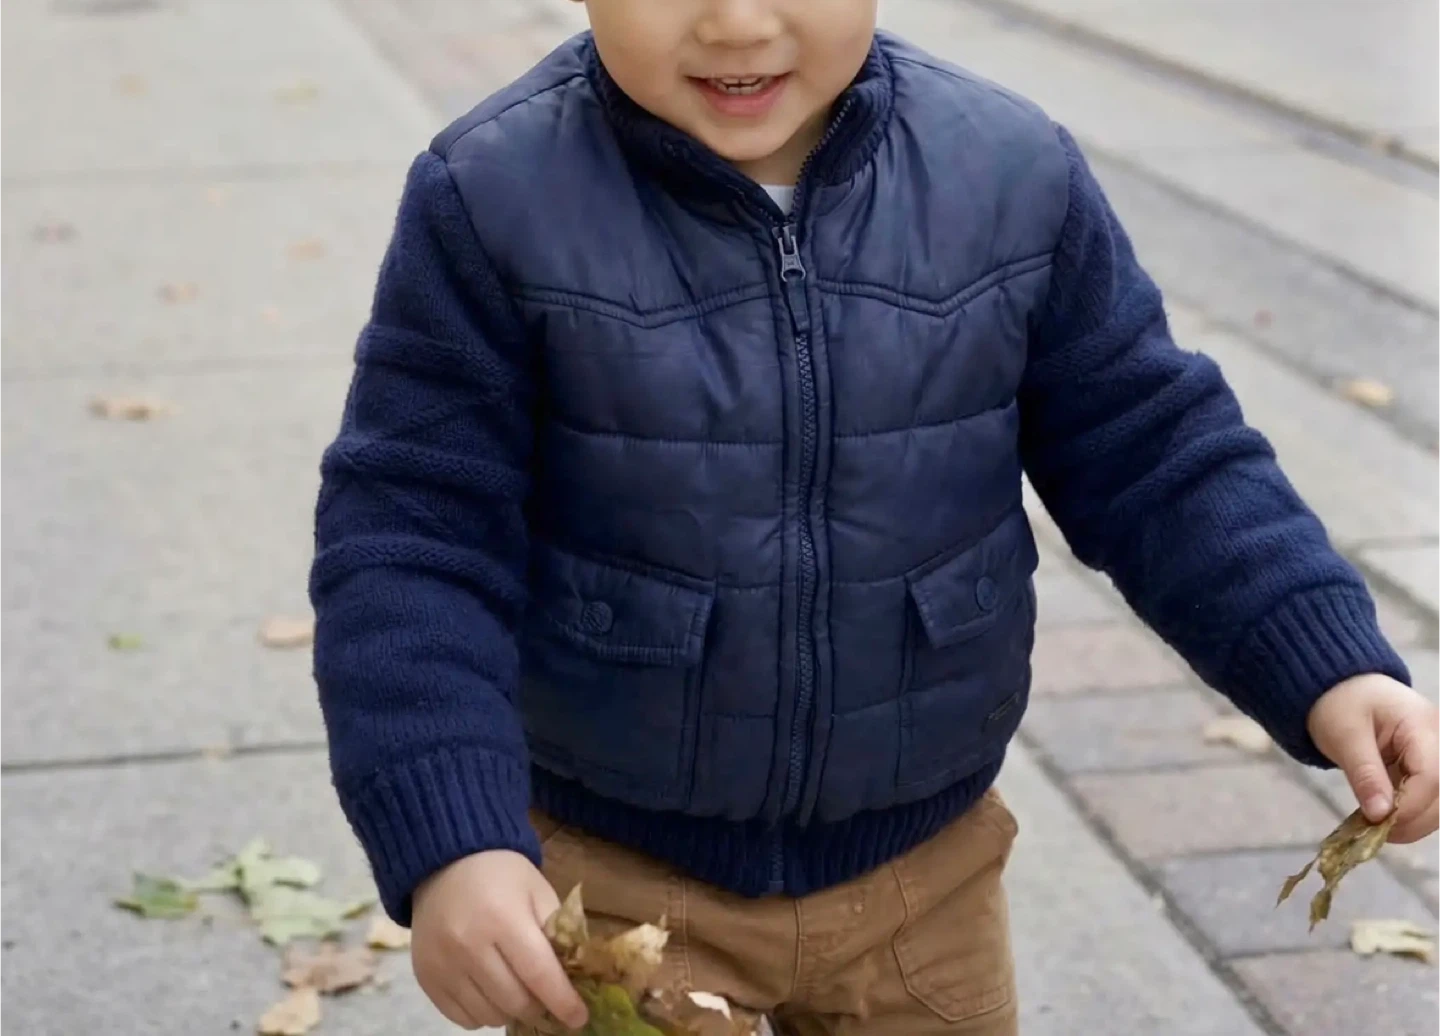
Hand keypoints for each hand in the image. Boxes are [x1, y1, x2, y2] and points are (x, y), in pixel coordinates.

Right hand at [411, 849, 587, 1031]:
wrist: (444, 863)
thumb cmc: (501, 875)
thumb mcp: (537, 891)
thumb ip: (556, 932)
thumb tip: (572, 979)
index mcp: (503, 918)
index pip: (538, 973)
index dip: (562, 1001)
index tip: (578, 1017)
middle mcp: (468, 945)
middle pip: (514, 1000)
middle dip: (539, 1008)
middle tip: (548, 1001)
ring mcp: (443, 964)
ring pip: (488, 1015)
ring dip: (511, 1013)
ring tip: (519, 995)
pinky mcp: (426, 977)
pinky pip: (461, 1018)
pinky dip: (483, 1015)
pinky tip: (491, 996)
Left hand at [1307, 674, 1439, 842]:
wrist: (1343, 689)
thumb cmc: (1340, 704)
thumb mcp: (1344, 736)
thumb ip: (1365, 774)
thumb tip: (1381, 816)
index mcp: (1423, 725)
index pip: (1431, 776)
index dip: (1410, 807)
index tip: (1379, 825)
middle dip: (1412, 821)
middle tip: (1374, 834)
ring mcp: (1437, 757)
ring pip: (1439, 804)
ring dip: (1413, 822)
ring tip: (1376, 829)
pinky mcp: (1429, 770)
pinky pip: (1429, 800)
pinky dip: (1410, 815)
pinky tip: (1385, 820)